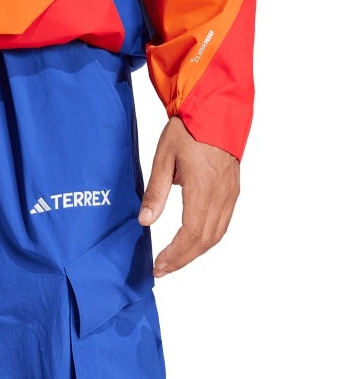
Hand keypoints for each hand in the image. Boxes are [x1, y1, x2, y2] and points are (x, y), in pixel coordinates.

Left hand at [138, 117, 239, 276]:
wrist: (217, 109)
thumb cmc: (189, 129)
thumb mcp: (164, 157)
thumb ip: (155, 191)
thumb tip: (145, 221)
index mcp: (203, 187)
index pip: (191, 233)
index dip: (175, 254)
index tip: (158, 265)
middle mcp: (221, 195)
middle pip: (205, 240)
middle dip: (182, 259)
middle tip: (162, 269)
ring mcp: (230, 194)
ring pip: (216, 235)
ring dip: (195, 252)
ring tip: (174, 261)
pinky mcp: (233, 191)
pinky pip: (223, 224)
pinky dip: (207, 240)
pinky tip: (192, 243)